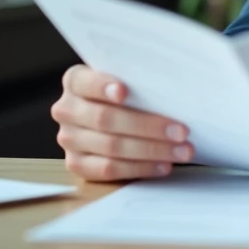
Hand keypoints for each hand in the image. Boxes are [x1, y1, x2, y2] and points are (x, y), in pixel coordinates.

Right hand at [51, 64, 193, 181]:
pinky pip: (109, 170)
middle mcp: (66, 110)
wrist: (109, 112)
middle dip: (148, 126)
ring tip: (182, 151)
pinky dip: (140, 168)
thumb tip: (174, 88)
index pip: (84, 82)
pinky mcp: (76, 164)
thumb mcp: (129, 78)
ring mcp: (68, 139)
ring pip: (111, 147)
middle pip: (105, 119)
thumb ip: (139, 79)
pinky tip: (163, 165)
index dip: (102, 87)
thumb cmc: (129, 90)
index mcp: (75, 81)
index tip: (124, 92)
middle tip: (182, 131)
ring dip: (152, 150)